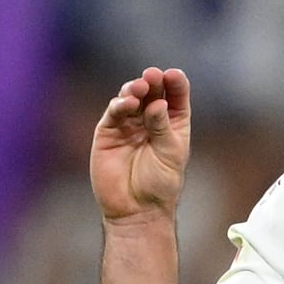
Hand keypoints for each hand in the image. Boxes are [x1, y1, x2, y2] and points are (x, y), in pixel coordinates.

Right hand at [91, 66, 191, 229]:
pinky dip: (120, 104)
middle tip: (153, 75)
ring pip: (131, 97)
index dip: (175, 82)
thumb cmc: (160, 183)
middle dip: (153, 81)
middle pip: (152, 91)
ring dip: (135, 88)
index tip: (173, 75)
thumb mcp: (170, 152)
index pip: (175, 94)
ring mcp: (128, 124)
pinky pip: (114, 112)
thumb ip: (162, 126)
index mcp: (172, 121)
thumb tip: (157, 102)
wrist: (137, 209)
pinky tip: (128, 102)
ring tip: (140, 87)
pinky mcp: (108, 132)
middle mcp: (149, 118)